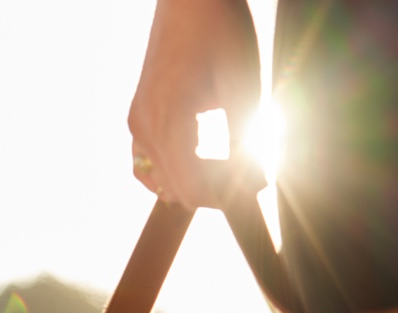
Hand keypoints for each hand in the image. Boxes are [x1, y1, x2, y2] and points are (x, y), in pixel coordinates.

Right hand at [128, 0, 260, 206]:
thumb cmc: (220, 31)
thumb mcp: (242, 85)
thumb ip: (243, 137)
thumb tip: (252, 180)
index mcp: (167, 122)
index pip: (192, 189)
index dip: (228, 196)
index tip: (261, 183)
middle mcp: (144, 128)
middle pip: (177, 189)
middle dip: (217, 190)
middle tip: (255, 172)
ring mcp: (136, 123)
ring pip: (161, 180)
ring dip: (195, 182)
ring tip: (231, 166)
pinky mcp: (138, 115)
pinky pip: (146, 164)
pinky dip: (172, 173)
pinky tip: (199, 163)